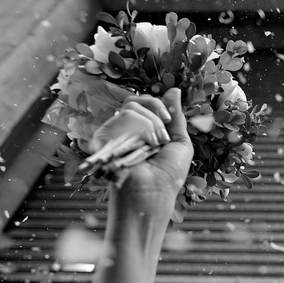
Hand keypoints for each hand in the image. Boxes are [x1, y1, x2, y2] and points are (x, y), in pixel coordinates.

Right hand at [105, 89, 192, 205]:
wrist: (154, 192)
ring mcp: (114, 133)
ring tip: (152, 146)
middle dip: (155, 111)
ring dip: (150, 125)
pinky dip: (137, 129)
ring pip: (131, 107)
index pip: (144, 103)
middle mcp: (127, 129)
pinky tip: (140, 146)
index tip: (168, 120)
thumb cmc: (169, 174)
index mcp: (144, 129)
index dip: (157, 104)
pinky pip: (121, 117)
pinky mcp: (104, 138)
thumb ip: (175, 116)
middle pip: (134, 100)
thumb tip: (174, 90)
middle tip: (162, 134)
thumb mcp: (180, 142)